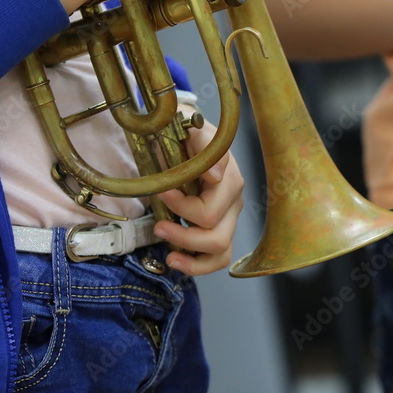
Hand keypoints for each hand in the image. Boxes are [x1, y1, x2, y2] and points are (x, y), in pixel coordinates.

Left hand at [152, 114, 244, 275]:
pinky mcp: (220, 229)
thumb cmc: (186, 132)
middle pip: (216, 236)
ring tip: (168, 250)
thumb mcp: (191, 126)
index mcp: (229, 179)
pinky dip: (197, 266)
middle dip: (183, 236)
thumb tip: (215, 177)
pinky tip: (176, 260)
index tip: (160, 192)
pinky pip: (218, 259)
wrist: (185, 134)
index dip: (181, 206)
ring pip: (220, 252)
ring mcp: (229, 217)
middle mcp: (234, 201)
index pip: (210, 210)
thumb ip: (203, 142)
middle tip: (158, 225)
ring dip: (190, 255)